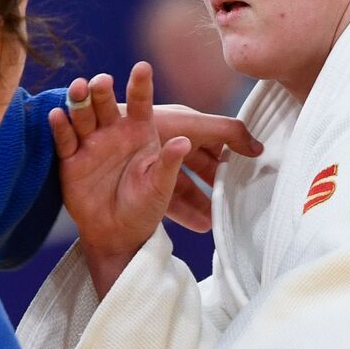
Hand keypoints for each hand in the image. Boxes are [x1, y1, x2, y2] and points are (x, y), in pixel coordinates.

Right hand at [49, 63, 191, 298]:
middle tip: (102, 80)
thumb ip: (169, 164)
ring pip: (83, 115)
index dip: (141, 85)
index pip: (141, 103)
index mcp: (140, 132)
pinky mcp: (70, 159)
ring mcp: (90, 143)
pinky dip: (60, 127)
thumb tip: (184, 143)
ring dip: (79, 101)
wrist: (117, 233)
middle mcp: (113, 131)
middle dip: (102, 90)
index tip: (142, 67)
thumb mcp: (160, 187)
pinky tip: (57, 115)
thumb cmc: (144, 206)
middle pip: (106, 103)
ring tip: (79, 88)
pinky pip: (65, 140)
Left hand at [151, 103, 261, 231]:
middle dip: (219, 183)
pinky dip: (186, 213)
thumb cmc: (141, 122)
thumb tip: (258, 148)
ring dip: (204, 202)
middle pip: (203, 165)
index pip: (216, 139)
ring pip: (187, 186)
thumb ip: (226, 133)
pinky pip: (170, 199)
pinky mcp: (141, 183)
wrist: (91, 145)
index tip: (253, 168)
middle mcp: (169, 144)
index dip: (234, 153)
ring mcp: (155, 165)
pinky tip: (201, 225)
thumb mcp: (190, 125)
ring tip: (220, 221)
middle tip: (237, 200)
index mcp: (183, 125)